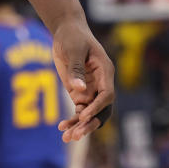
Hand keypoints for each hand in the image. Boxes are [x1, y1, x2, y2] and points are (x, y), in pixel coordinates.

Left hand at [52, 20, 114, 142]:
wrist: (66, 30)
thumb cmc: (73, 36)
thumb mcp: (73, 49)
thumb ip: (76, 69)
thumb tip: (79, 90)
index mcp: (105, 72)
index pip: (107, 95)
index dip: (97, 107)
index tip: (83, 115)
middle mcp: (101, 83)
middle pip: (101, 109)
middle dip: (90, 123)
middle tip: (76, 135)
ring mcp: (90, 89)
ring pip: (90, 113)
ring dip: (80, 126)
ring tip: (67, 137)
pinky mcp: (79, 92)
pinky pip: (78, 110)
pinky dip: (72, 120)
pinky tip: (61, 128)